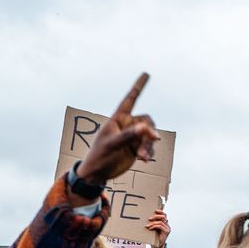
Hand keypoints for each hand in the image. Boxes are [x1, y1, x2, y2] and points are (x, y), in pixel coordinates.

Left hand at [73, 73, 160, 187]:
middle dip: (149, 132)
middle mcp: (127, 126)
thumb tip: (145, 127)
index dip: (138, 87)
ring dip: (149, 145)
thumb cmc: (99, 156)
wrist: (97, 173)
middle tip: (151, 140)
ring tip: (143, 157)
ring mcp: (132, 137)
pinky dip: (149, 152)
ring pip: (149, 135)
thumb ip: (128, 136)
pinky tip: (144, 160)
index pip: (129, 99)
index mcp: (118, 119)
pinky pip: (149, 146)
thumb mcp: (112, 145)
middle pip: (146, 121)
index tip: (146, 74)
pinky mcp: (136, 148)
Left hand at [145, 209, 170, 247]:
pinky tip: (150, 228)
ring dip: (153, 223)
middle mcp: (167, 225)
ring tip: (148, 225)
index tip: (155, 210)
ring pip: (161, 221)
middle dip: (156, 216)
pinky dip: (154, 226)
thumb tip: (147, 219)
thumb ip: (153, 224)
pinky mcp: (166, 232)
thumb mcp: (153, 229)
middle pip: (163, 216)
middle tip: (149, 218)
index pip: (164, 215)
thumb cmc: (153, 238)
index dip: (160, 212)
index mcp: (164, 224)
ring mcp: (167, 229)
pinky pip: (160, 226)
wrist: (156, 246)